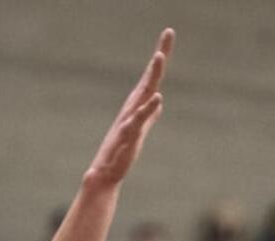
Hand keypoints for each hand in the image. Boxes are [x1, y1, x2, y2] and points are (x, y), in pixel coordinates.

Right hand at [83, 28, 172, 189]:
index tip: (168, 34)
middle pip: (149, 78)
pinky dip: (147, 109)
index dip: (161, 57)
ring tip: (159, 57)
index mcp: (137, 106)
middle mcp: (132, 108)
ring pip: (142, 94)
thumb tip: (158, 104)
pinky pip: (138, 120)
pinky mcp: (127, 137)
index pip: (151, 77)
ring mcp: (129, 120)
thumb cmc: (121, 152)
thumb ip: (150, 116)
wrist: (105, 174)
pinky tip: (157, 98)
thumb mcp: (140, 130)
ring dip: (151, 75)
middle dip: (159, 56)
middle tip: (168, 32)